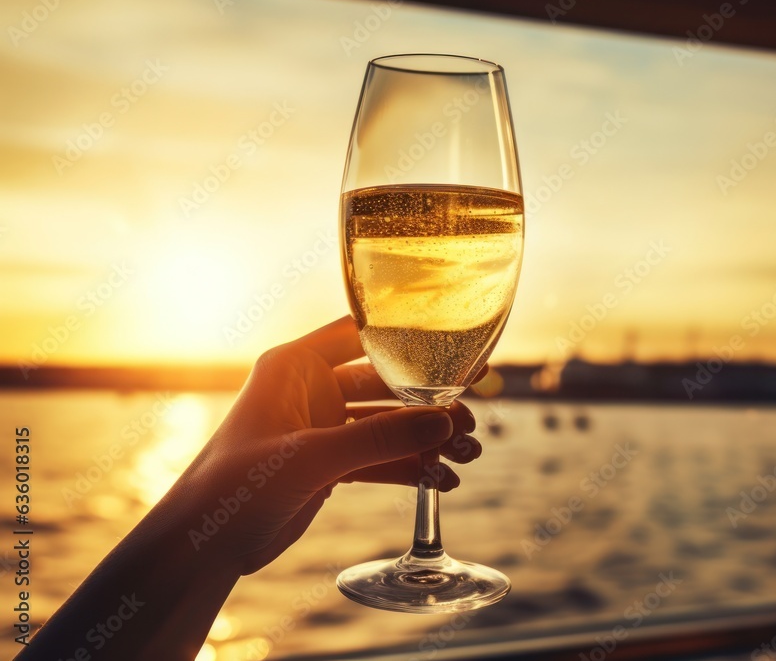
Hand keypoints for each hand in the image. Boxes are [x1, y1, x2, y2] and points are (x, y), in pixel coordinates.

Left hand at [157, 316, 482, 574]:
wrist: (202, 547)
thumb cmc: (233, 487)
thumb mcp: (309, 458)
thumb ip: (378, 440)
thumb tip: (444, 423)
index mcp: (295, 366)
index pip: (362, 332)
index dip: (408, 338)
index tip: (455, 347)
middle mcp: (311, 390)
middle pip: (386, 384)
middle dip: (428, 403)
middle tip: (469, 417)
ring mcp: (322, 429)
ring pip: (388, 426)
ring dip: (425, 440)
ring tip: (467, 455)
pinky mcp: (328, 465)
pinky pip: (379, 458)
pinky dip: (409, 468)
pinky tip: (441, 480)